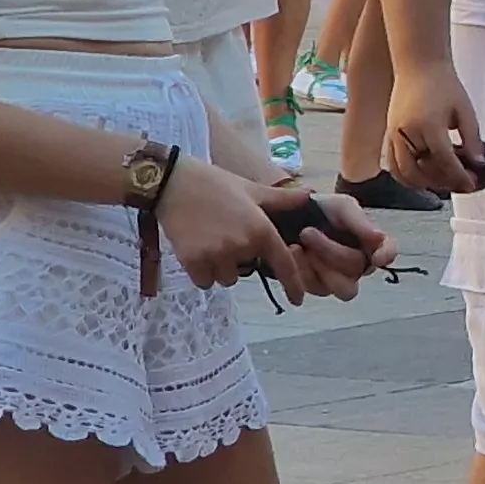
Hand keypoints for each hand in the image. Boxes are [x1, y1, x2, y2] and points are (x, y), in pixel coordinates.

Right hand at [158, 158, 292, 291]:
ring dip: (220, 268)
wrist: (173, 183)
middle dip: (240, 259)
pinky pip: (204, 281)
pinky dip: (202, 272)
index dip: (293, 284)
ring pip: (226, 278)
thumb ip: (282, 200)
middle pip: (247, 270)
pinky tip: (197, 250)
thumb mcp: (253, 190)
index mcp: (261, 229)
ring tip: (210, 241)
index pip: (283, 263)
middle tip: (227, 235)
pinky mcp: (192, 261)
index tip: (298, 300)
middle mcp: (242, 245)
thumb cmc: (216, 184)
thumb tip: (311, 195)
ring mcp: (216, 255)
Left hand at [270, 189, 396, 302]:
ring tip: (297, 247)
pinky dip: (301, 271)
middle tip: (307, 233)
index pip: (389, 251)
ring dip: (318, 266)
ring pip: (343, 288)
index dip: (385, 255)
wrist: (286, 216)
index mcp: (370, 243)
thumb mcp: (341, 206)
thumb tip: (379, 238)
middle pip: (357, 269)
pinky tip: (291, 254)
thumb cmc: (320, 209)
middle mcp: (359, 265)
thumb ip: (359, 221)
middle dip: (331, 251)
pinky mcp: (317, 287)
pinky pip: (316, 289)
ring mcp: (339, 279)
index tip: (377, 257)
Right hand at [383, 58, 484, 195]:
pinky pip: (393, 164)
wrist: (418, 65)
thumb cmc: (444, 84)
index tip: (471, 183)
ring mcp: (393, 136)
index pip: (445, 161)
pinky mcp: (389, 135)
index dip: (459, 176)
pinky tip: (423, 177)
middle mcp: (407, 134)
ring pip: (405, 173)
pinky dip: (407, 176)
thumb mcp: (465, 110)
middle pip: (423, 171)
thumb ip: (472, 138)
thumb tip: (479, 163)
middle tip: (461, 183)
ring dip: (424, 184)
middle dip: (444, 183)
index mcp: (428, 126)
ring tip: (444, 183)